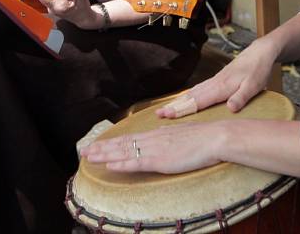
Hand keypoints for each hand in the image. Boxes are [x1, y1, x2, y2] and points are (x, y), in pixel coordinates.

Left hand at [81, 120, 229, 173]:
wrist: (215, 138)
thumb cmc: (204, 138)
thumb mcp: (183, 134)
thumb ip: (169, 136)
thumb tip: (161, 134)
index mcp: (158, 134)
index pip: (129, 138)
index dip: (112, 142)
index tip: (99, 145)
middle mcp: (152, 139)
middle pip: (121, 143)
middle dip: (101, 148)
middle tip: (84, 152)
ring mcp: (154, 149)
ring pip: (123, 152)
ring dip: (104, 155)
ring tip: (88, 157)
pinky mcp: (160, 160)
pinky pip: (135, 163)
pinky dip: (120, 164)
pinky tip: (109, 165)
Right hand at [157, 36, 279, 117]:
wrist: (260, 52)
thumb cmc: (258, 70)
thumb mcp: (254, 86)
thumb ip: (241, 97)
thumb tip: (230, 108)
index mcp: (221, 87)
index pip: (198, 101)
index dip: (183, 109)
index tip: (168, 114)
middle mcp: (214, 83)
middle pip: (191, 97)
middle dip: (174, 105)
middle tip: (158, 114)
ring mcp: (214, 80)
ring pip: (193, 92)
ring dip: (179, 101)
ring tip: (166, 108)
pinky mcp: (217, 79)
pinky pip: (198, 89)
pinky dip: (188, 95)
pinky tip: (184, 98)